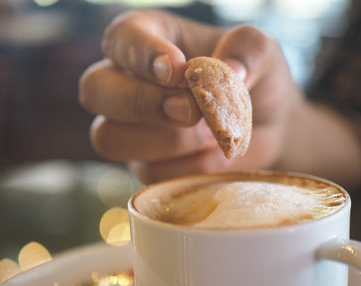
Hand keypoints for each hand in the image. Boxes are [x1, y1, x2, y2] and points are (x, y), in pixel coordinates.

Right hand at [79, 9, 304, 183]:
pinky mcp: (143, 163)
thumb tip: (227, 71)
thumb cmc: (254, 79)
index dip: (141, 55)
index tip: (177, 70)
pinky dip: (187, 167)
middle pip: (94, 90)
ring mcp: (129, 127)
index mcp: (148, 39)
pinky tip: (213, 154)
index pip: (121, 38)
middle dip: (143, 103)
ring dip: (166, 140)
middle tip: (189, 111)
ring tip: (211, 134)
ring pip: (109, 138)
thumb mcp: (261, 53)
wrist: (266, 126)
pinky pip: (148, 172)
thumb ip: (246, 49)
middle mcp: (127, 81)